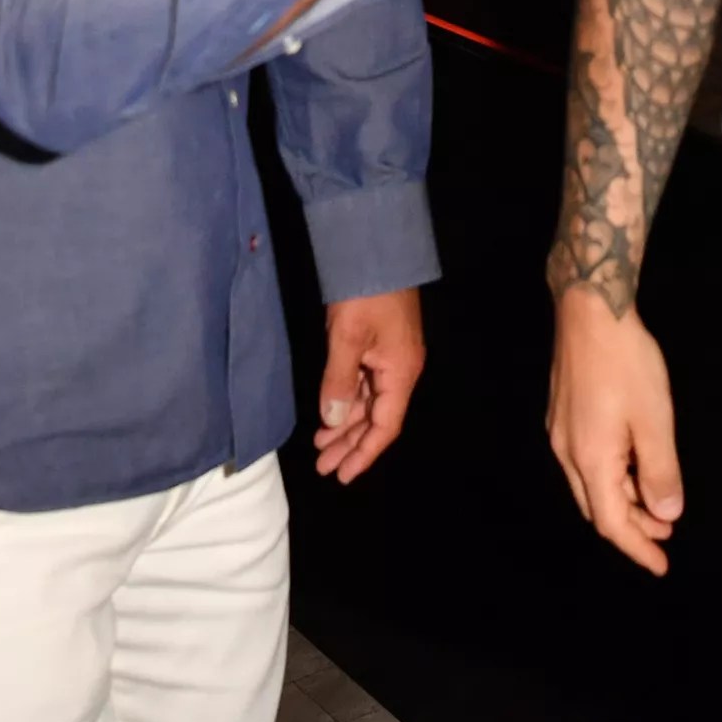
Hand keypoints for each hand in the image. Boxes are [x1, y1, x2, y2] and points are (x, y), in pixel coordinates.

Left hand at [311, 287, 421, 485]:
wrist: (377, 246)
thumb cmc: (365, 293)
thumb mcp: (346, 339)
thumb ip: (338, 383)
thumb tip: (331, 421)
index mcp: (401, 373)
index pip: (385, 426)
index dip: (364, 453)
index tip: (342, 475)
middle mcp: (401, 369)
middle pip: (378, 418)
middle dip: (351, 443)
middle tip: (323, 466)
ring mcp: (391, 356)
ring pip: (369, 401)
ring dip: (346, 424)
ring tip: (320, 444)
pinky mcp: (380, 343)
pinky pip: (364, 383)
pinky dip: (347, 401)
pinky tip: (329, 412)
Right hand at [547, 282, 683, 574]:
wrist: (589, 311)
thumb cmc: (626, 363)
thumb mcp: (655, 421)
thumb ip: (660, 472)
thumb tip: (665, 513)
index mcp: (590, 460)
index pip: (612, 523)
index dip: (637, 548)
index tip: (661, 566)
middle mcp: (568, 453)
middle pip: (597, 509)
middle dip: (630, 528)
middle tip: (664, 535)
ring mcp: (561, 433)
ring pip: (590, 486)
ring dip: (623, 502)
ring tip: (656, 504)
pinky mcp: (563, 415)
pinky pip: (586, 464)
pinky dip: (612, 478)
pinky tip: (633, 466)